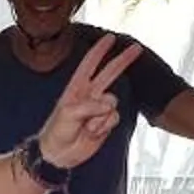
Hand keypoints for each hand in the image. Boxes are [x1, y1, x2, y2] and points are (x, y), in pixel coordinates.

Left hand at [38, 34, 141, 170]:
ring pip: (113, 103)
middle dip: (123, 60)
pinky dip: (104, 127)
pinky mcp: (105, 123)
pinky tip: (92, 133)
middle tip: (136, 48)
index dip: (100, 50)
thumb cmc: (57, 131)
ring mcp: (98, 109)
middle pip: (110, 73)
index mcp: (77, 87)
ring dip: (100, 117)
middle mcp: (90, 95)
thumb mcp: (68, 114)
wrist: (59, 155)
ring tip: (85, 127)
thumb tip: (109, 104)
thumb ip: (89, 105)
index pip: (90, 63)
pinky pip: (114, 118)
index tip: (110, 37)